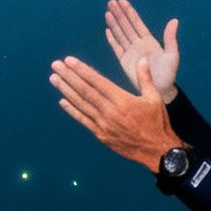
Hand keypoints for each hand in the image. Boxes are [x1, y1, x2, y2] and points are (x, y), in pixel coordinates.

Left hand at [49, 55, 179, 169]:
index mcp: (122, 100)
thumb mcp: (155, 98)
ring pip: (81, 104)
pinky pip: (83, 120)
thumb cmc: (157, 123)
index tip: (69, 61)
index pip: (97, 81)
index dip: (82, 70)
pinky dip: (72, 110)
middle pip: (84, 91)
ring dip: (66, 90)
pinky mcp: (101, 135)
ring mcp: (103, 124)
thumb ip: (145, 78)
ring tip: (54, 79)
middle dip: (68, 77)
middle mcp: (109, 111)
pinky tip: (62, 101)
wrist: (156, 151)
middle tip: (55, 65)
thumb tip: (141, 58)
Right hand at [104, 0, 179, 100]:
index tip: (122, 1)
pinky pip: (117, 48)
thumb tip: (174, 20)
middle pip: (126, 26)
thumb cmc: (169, 73)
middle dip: (119, 14)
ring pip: (120, 34)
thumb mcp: (172, 54)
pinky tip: (107, 30)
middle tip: (111, 2)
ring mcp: (130, 52)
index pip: (137, 22)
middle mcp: (138, 44)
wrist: (161, 90)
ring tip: (107, 13)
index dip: (129, 11)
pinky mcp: (124, 62)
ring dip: (114, 24)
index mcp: (149, 40)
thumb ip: (170, 38)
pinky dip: (112, 39)